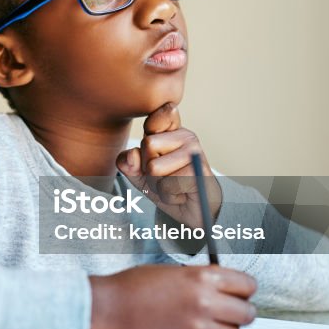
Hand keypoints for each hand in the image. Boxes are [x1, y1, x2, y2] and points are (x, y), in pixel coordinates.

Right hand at [89, 265, 256, 328]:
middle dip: (241, 310)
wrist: (109, 309)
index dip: (244, 288)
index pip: (247, 285)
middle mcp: (205, 303)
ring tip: (210, 322)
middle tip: (229, 308)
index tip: (239, 291)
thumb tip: (226, 287)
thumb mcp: (173, 272)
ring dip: (226, 328)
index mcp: (202, 278)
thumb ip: (202, 278)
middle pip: (248, 313)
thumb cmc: (135, 286)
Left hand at [116, 102, 222, 228]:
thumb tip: (132, 155)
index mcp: (171, 130)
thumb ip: (128, 162)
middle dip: (148, 169)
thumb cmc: (167, 187)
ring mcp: (194, 152)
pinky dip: (169, 196)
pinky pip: (167, 186)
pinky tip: (181, 195)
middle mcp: (185, 135)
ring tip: (173, 186)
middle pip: (147, 144)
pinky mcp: (199, 171)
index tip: (155, 151)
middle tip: (164, 177)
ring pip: (154, 168)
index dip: (149, 133)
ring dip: (158, 186)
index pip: (155, 117)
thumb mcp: (140, 174)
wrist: (194, 211)